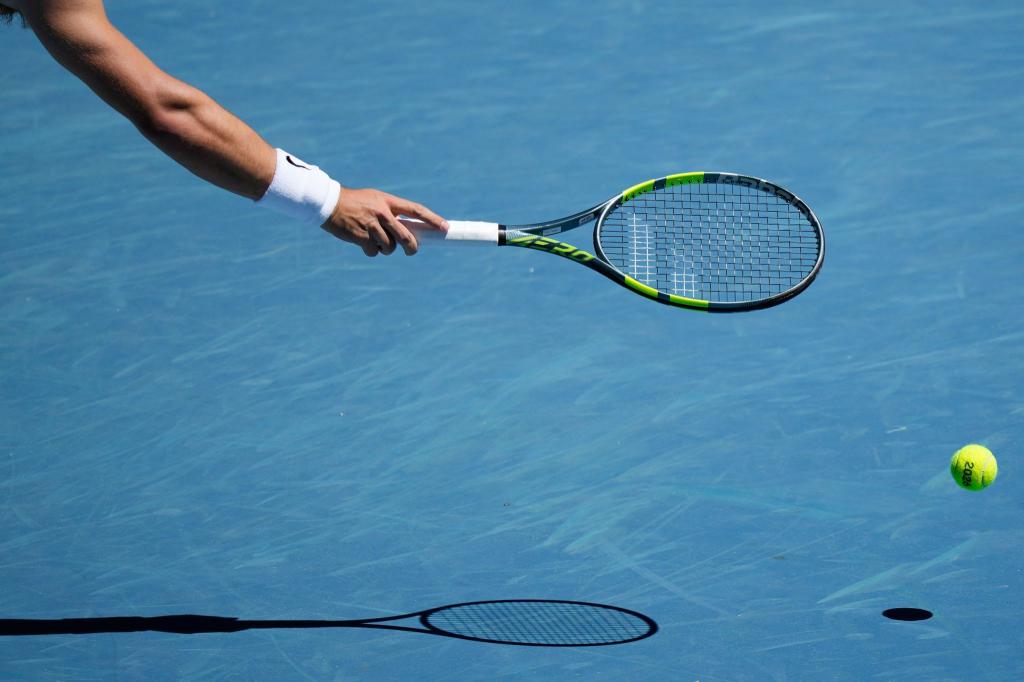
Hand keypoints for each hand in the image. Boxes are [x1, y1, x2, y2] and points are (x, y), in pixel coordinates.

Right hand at [321, 187, 447, 256]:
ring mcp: (372, 225)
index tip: (445, 227)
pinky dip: (371, 251)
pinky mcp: (361, 236)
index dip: (433, 219)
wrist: (328, 203)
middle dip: (412, 247)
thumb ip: (391, 213)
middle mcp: (382, 212)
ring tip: (375, 239)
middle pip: (406, 236)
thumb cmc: (355, 203)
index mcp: (388, 201)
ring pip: (390, 247)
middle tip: (411, 250)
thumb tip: (407, 233)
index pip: (416, 209)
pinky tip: (363, 242)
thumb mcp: (375, 200)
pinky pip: (374, 252)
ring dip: (385, 248)